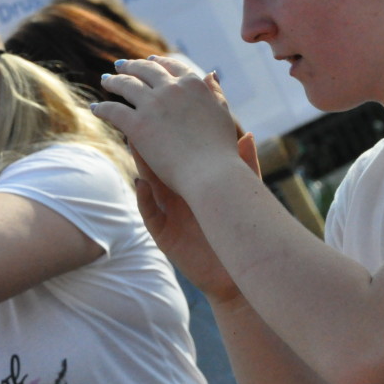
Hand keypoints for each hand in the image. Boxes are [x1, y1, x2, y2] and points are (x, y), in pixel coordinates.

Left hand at [95, 57, 239, 195]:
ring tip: (107, 81)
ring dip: (114, 81)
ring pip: (126, 85)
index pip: (172, 66)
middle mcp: (172, 89)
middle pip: (146, 70)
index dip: (158, 62)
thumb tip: (210, 73)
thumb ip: (215, 93)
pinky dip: (102, 108)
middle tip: (120, 66)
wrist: (211, 173)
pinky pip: (113, 111)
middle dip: (131, 66)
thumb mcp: (222, 114)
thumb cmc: (221, 150)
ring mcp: (153, 105)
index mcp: (193, 84)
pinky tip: (95, 109)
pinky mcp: (137, 125)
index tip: (149, 60)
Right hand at [133, 130, 260, 304]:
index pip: (181, 157)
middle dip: (150, 143)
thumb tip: (248, 134)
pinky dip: (143, 199)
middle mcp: (180, 198)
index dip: (174, 136)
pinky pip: (149, 215)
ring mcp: (170, 216)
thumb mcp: (244, 196)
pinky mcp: (165, 236)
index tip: (170, 113)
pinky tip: (140, 184)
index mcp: (196, 186)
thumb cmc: (243, 233)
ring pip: (149, 187)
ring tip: (135, 144)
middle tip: (143, 119)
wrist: (239, 271)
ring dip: (141, 166)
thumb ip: (245, 166)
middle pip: (160, 166)